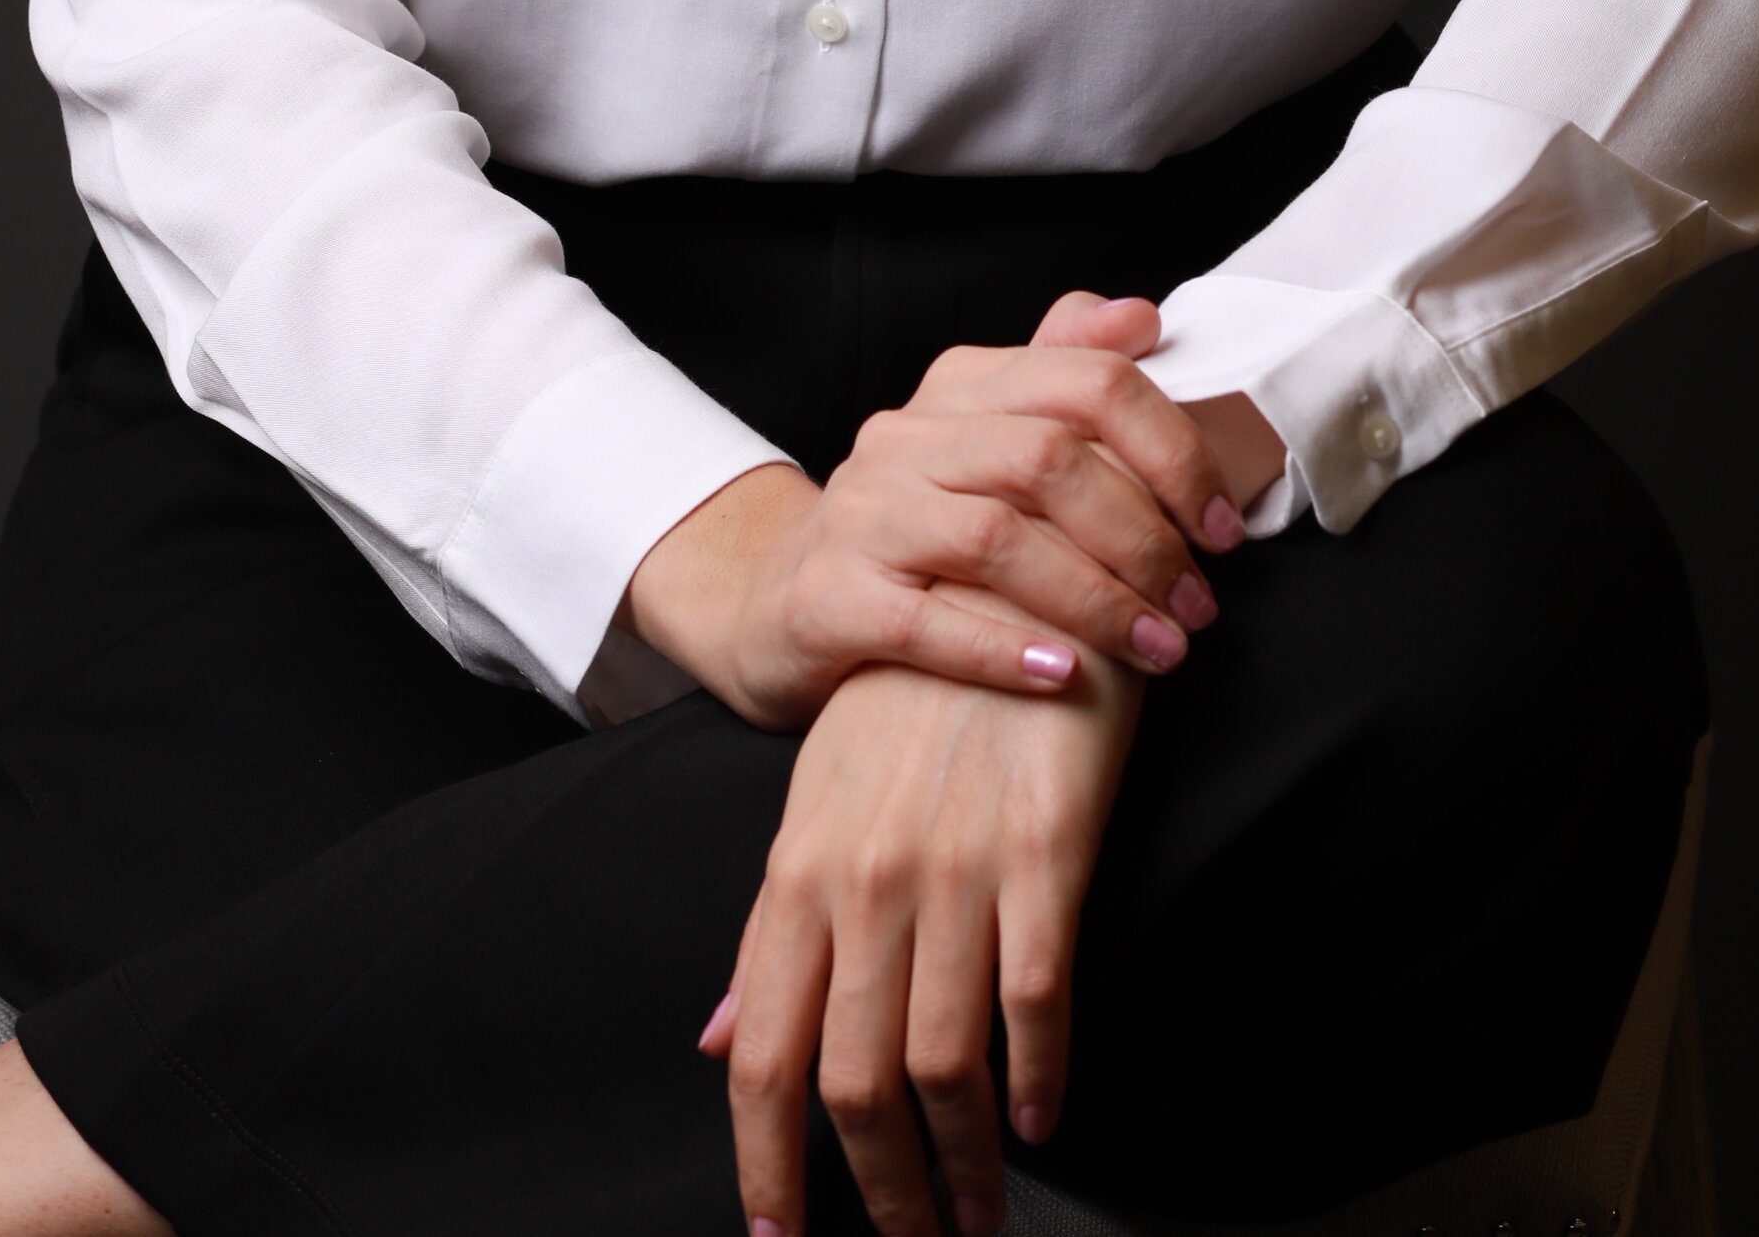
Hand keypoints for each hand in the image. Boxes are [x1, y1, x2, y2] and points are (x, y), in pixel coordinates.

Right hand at [629, 293, 1245, 726]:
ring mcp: (862, 514)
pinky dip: (1002, 648)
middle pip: (1050, 459)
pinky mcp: (830, 597)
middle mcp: (905, 436)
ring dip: (1097, 601)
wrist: (774, 605)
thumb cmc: (912, 530)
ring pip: (997, 538)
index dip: (1172, 450)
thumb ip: (1058, 370)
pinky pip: (926, 621)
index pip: (1087, 381)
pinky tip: (1061, 676)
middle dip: (1144, 536)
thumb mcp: (982, 439)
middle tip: (1200, 606)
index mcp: (957, 388)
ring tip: (1160, 649)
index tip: (1224, 527)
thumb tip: (1140, 313)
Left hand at [702, 617, 1141, 1236]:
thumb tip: (717, 1040)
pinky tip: (1040, 1117)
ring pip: (941, 1064)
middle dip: (880, 1194)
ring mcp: (952, 868)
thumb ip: (773, 934)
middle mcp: (864, 881)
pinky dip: (1036, 1075)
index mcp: (798, 873)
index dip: (766, 1166)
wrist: (1006, 585)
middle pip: (849, 1083)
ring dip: (962, 1164)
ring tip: (980, 1216)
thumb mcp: (819, 805)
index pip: (763, 1057)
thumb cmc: (907, 705)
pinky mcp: (1041, 850)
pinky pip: (1033, 996)